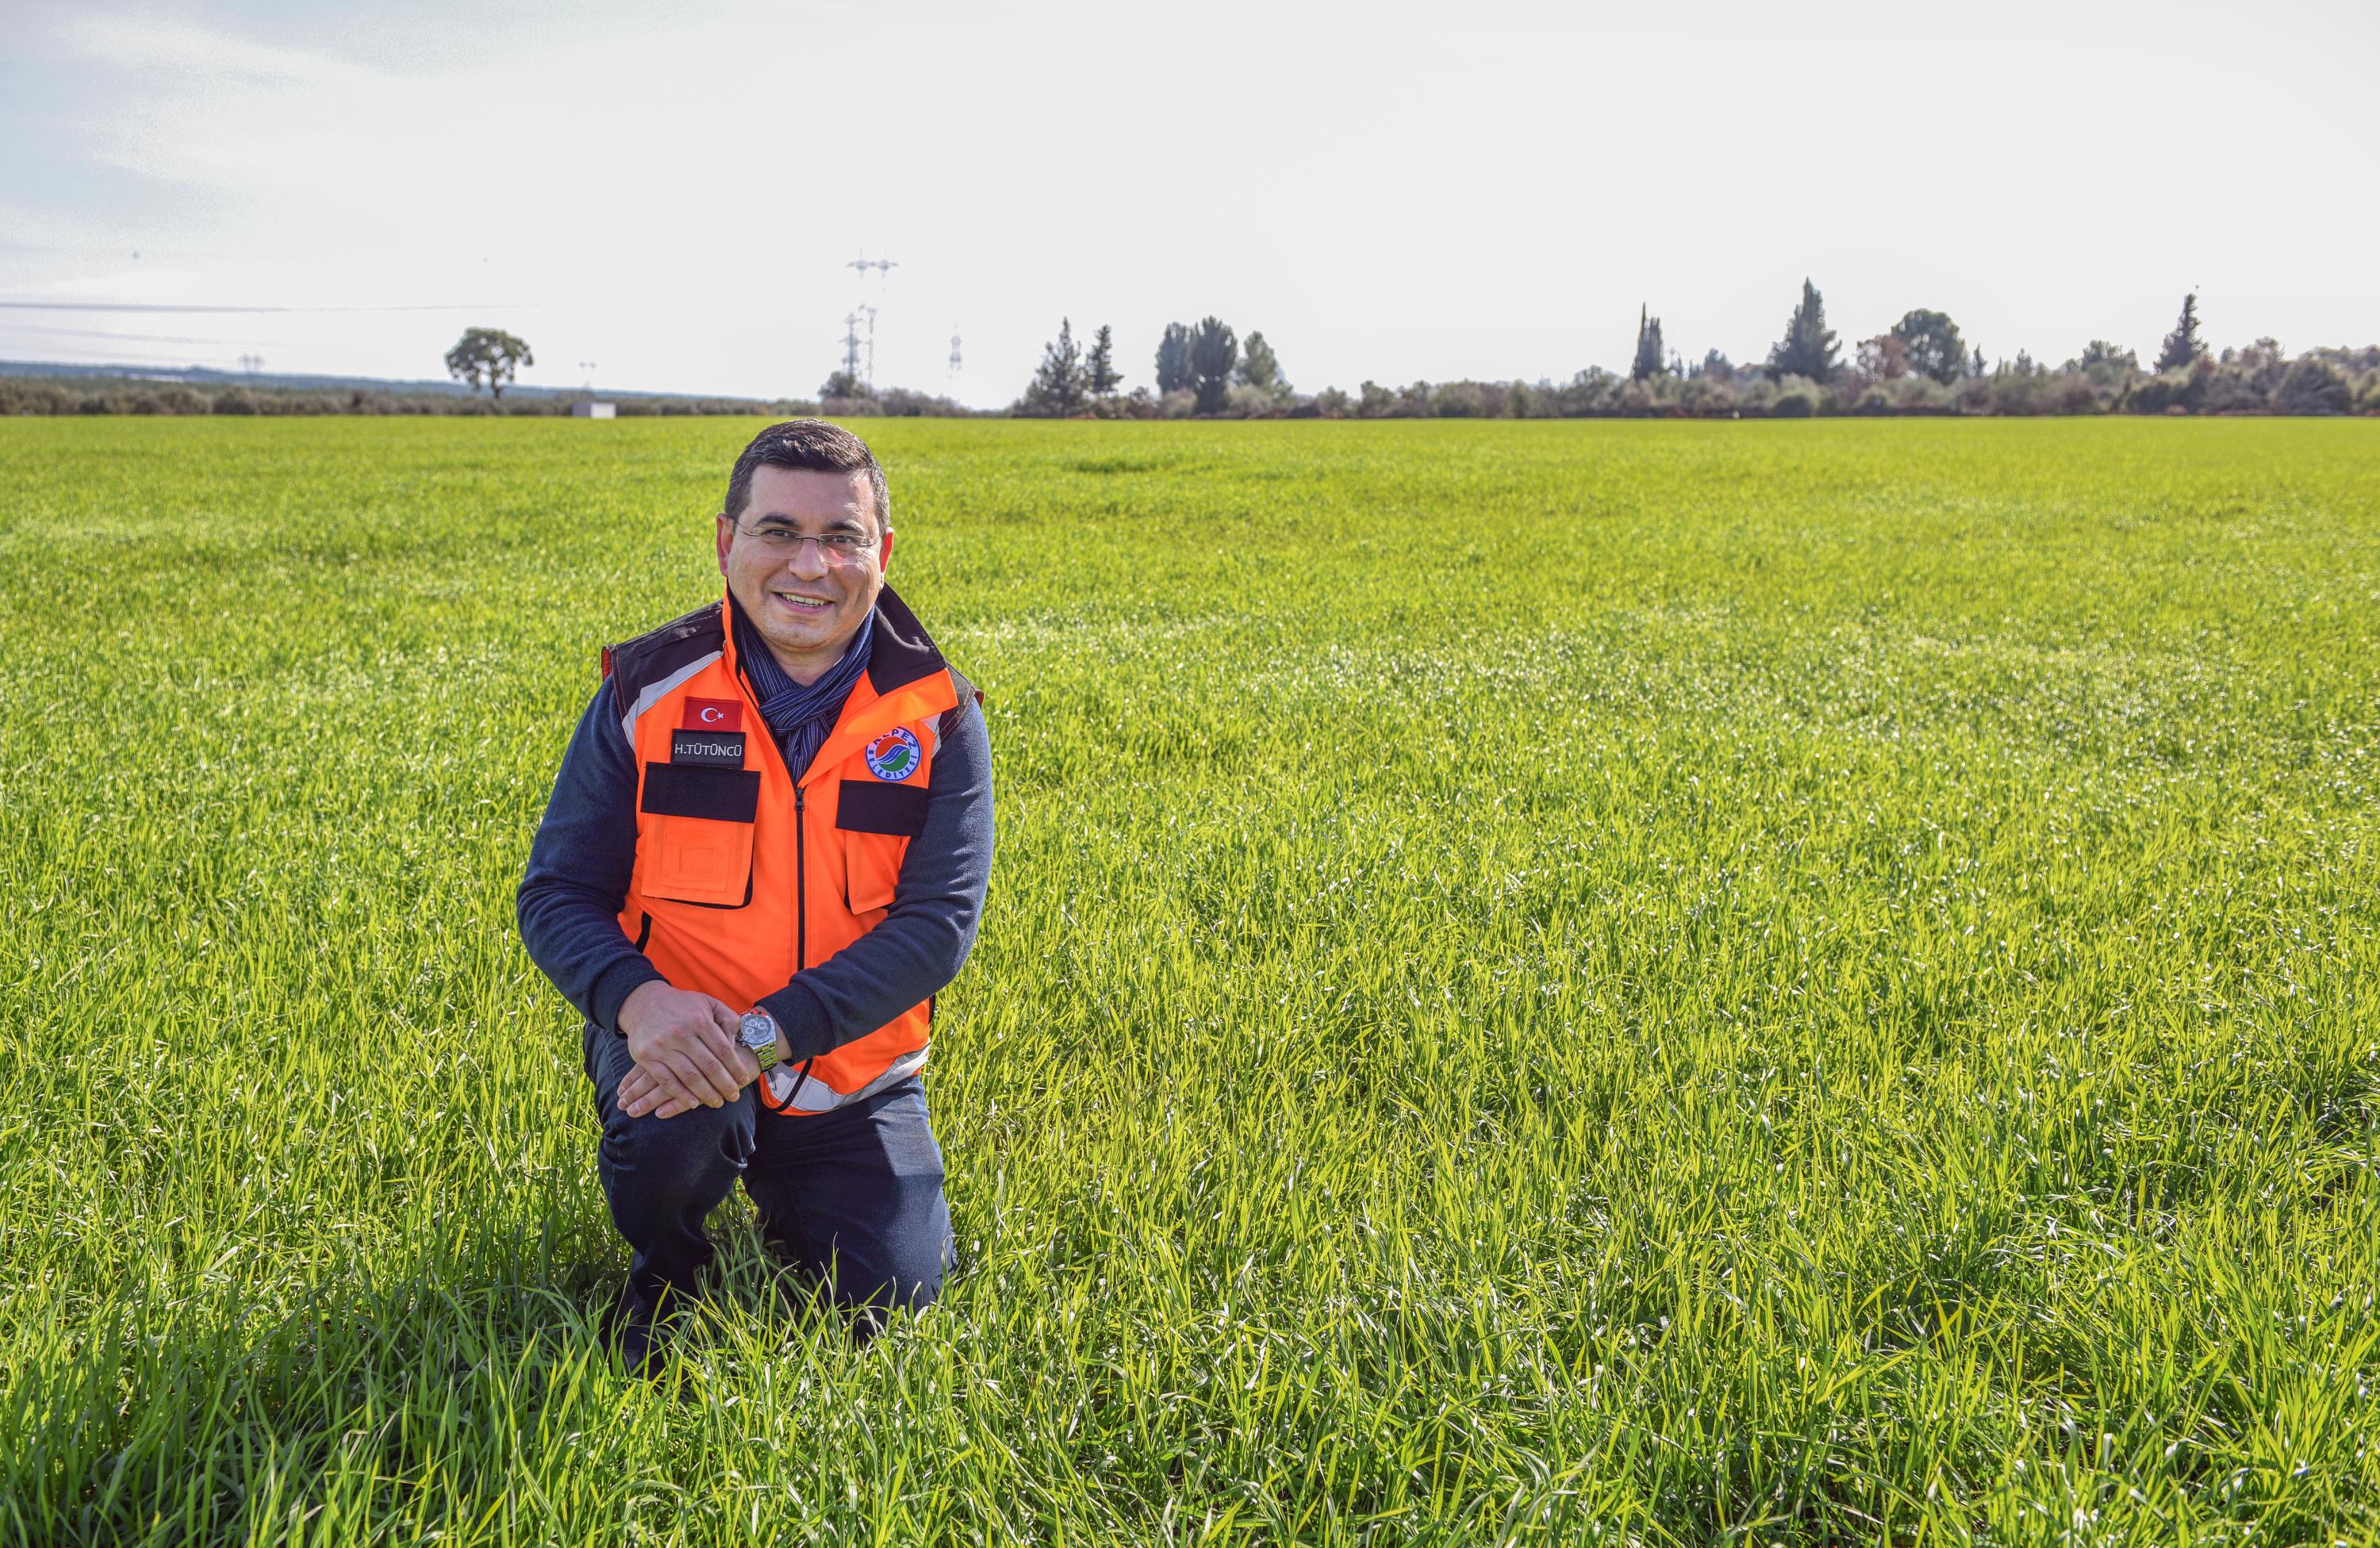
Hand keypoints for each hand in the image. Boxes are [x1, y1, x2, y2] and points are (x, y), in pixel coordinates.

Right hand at [615, 982, 758, 1119]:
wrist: (642, 1002)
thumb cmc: (681, 1005)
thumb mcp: (708, 1003)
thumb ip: (727, 1018)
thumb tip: (736, 1040)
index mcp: (699, 1020)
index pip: (723, 1049)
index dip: (735, 1068)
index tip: (744, 1080)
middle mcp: (681, 1033)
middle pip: (709, 1066)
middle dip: (725, 1084)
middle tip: (734, 1096)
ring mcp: (662, 1046)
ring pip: (690, 1076)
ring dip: (706, 1093)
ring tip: (717, 1102)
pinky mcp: (646, 1056)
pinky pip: (666, 1080)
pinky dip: (681, 1094)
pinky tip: (693, 1103)